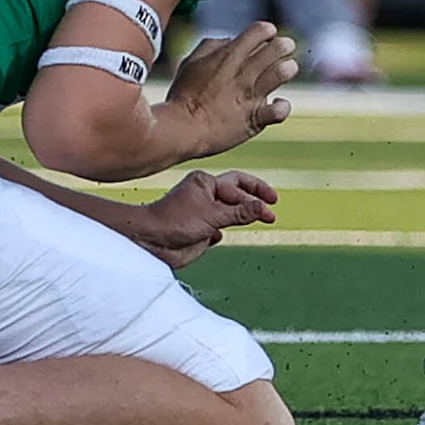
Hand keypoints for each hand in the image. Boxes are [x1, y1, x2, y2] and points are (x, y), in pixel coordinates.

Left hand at [126, 169, 278, 269]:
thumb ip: (239, 213)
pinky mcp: (200, 230)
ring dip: (243, 216)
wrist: (151, 242)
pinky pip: (219, 228)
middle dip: (254, 198)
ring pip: (230, 212)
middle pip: (236, 191)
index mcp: (205, 182)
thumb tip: (263, 208)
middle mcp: (204, 194)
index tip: (271, 204)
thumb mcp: (213, 216)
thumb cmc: (174, 221)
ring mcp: (203, 212)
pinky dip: (224, 231)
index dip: (256, 195)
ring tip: (261, 219)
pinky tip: (221, 235)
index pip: (237, 186)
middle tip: (272, 204)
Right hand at [166, 21, 298, 154]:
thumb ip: (211, 47)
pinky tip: (277, 104)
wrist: (181, 129)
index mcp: (229, 55)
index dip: (267, 31)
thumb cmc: (183, 96)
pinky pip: (280, 110)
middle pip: (278, 48)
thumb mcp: (191, 62)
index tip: (266, 38)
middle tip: (283, 51)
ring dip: (288, 69)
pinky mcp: (255, 119)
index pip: (260, 30)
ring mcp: (251, 95)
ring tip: (285, 71)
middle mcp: (243, 72)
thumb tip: (230, 41)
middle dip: (285, 46)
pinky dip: (283, 106)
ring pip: (283, 73)